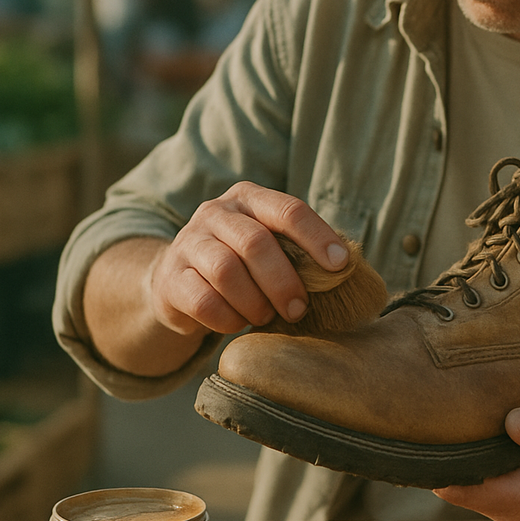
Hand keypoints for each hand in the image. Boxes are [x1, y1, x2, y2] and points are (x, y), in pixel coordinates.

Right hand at [148, 182, 348, 336]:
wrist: (180, 281)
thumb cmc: (244, 264)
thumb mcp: (271, 246)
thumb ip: (301, 250)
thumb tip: (348, 270)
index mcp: (249, 198)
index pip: (288, 209)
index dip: (317, 237)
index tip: (340, 266)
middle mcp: (216, 212)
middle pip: (255, 243)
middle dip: (284, 281)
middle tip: (298, 309)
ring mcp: (188, 243)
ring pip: (227, 272)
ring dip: (255, 303)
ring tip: (266, 316)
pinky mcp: (171, 278)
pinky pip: (204, 302)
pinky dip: (229, 319)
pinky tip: (238, 322)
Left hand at [434, 407, 519, 520]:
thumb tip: (510, 421)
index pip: (457, 486)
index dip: (442, 456)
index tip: (440, 421)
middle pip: (464, 487)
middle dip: (465, 452)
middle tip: (471, 410)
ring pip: (481, 491)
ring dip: (486, 462)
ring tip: (500, 425)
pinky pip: (499, 496)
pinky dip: (501, 472)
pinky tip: (517, 447)